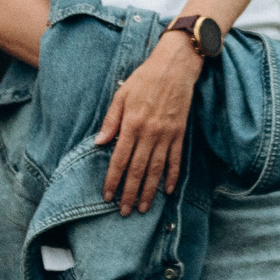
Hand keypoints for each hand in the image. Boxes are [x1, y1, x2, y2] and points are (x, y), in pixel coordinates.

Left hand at [95, 37, 201, 215]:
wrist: (175, 67)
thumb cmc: (145, 78)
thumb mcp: (121, 94)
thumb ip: (111, 120)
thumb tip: (99, 143)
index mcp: (132, 124)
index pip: (119, 159)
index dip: (113, 180)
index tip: (108, 196)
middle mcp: (149, 133)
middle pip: (137, 170)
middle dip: (130, 193)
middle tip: (125, 211)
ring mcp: (166, 135)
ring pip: (156, 170)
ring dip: (149, 191)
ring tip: (143, 207)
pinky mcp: (179, 134)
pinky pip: (175, 160)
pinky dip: (172, 177)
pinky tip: (168, 190)